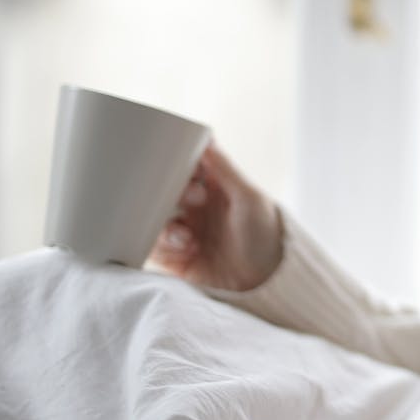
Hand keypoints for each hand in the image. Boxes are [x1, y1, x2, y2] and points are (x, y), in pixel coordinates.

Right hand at [148, 142, 283, 291]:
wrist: (266, 282)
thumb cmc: (265, 235)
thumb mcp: (249, 198)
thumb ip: (225, 169)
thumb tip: (205, 137)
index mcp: (211, 188)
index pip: (182, 168)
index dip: (176, 165)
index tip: (181, 166)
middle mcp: (194, 208)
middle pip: (162, 193)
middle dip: (171, 194)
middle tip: (194, 199)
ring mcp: (183, 232)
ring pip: (154, 220)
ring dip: (167, 226)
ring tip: (188, 237)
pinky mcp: (175, 258)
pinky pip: (152, 248)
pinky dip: (163, 248)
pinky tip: (185, 251)